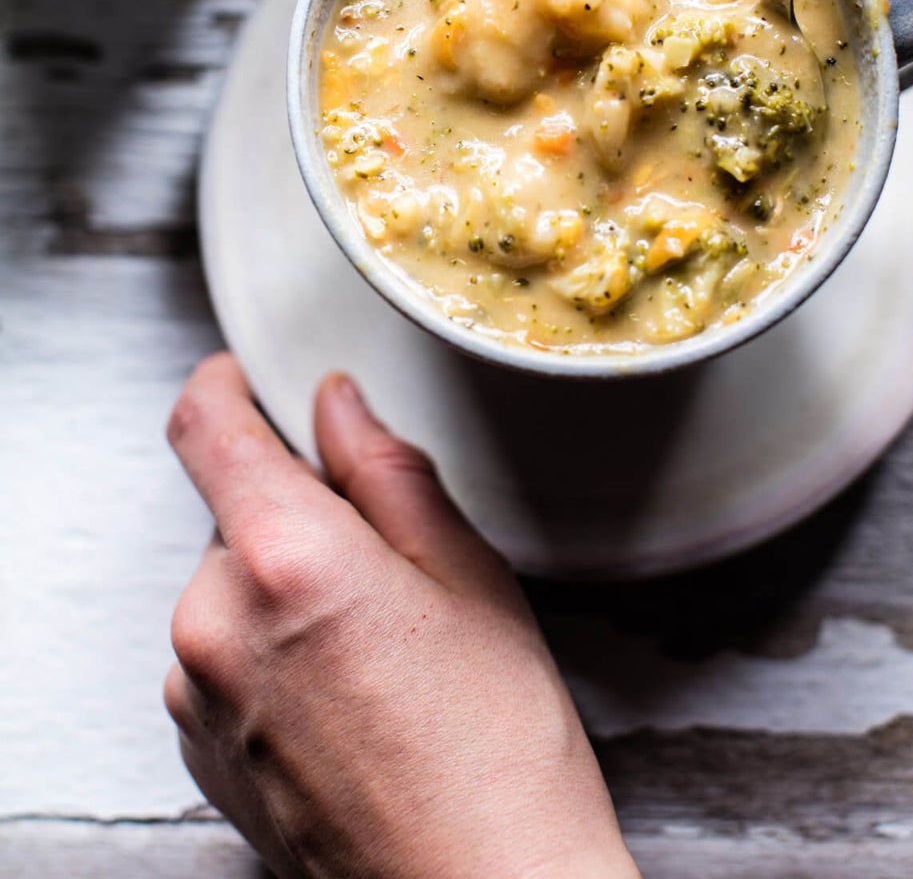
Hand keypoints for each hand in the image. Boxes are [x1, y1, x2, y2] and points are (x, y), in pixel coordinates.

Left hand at [164, 354, 640, 878]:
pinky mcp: (201, 749)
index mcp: (284, 559)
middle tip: (387, 559)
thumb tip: (340, 406)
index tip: (241, 376)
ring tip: (381, 647)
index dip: (223, 385)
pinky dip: (272, 647)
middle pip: (233, 514)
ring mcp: (199, 695)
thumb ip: (388, 473)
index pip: (207, 429)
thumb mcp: (470, 579)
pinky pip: (223, 656)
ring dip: (285, 584)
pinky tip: (352, 693)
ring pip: (231, 588)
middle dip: (297, 513)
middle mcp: (215, 623)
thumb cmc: (496, 753)